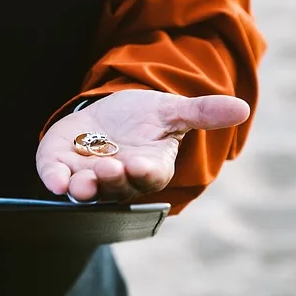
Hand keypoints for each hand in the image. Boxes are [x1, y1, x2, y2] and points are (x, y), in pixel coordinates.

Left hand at [36, 89, 249, 202]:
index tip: (141, 166)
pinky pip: (56, 178)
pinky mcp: (60, 166)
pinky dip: (54, 180)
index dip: (145, 173)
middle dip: (112, 179)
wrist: (109, 115)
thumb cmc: (145, 119)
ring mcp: (87, 175)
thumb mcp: (172, 110)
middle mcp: (119, 179)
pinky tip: (54, 182)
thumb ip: (201, 112)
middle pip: (116, 186)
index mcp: (149, 168)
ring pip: (85, 189)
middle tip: (108, 170)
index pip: (150, 176)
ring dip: (83, 187)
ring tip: (80, 183)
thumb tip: (241, 107)